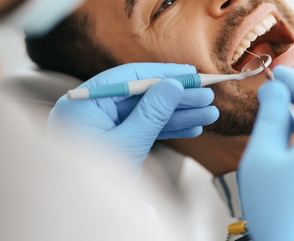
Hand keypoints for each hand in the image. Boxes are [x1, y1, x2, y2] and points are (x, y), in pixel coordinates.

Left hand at [48, 63, 218, 178]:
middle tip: (207, 96)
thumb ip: (152, 113)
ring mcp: (105, 127)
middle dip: (177, 98)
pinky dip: (168, 130)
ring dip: (179, 115)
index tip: (191, 74)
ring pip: (148, 113)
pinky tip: (192, 129)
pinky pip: (145, 130)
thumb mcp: (128, 144)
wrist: (85, 219)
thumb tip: (173, 85)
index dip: (163, 74)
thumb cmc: (94, 185)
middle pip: (142, 95)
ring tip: (208, 114)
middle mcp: (93, 111)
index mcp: (84, 104)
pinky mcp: (117, 141)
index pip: (129, 77)